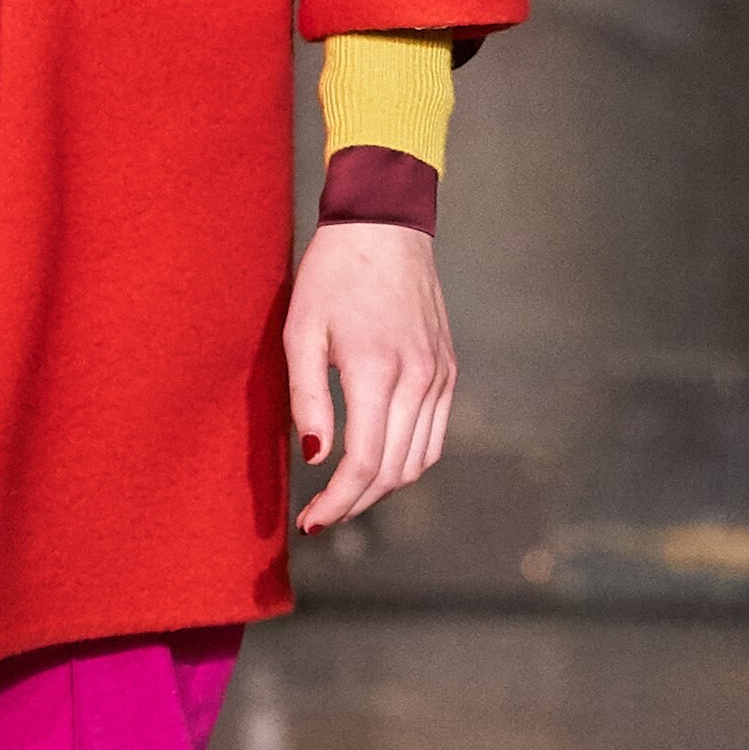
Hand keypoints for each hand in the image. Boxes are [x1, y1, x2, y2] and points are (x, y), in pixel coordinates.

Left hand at [285, 220, 455, 534]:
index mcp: (378, 371)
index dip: (337, 501)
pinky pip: (433, 435)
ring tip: (346, 494)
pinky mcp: (447, 370)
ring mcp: (439, 376)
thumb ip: (307, 397)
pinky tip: (377, 462)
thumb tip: (316, 456)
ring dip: (382, 487)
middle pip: (393, 471)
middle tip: (321, 515)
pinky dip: (407, 460)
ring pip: (419, 460)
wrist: (384, 228)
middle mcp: (419, 379)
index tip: (310, 521)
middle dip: (355, 503)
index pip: (364, 462)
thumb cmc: (333, 275)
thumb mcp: (301, 331)